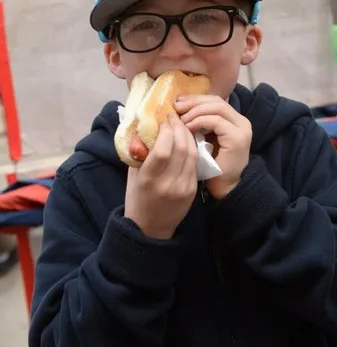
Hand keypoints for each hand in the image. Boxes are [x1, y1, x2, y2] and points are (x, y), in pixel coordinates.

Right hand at [124, 114, 197, 239]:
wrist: (149, 229)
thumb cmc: (136, 197)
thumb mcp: (133, 174)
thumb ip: (140, 151)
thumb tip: (147, 125)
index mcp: (149, 180)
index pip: (163, 149)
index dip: (166, 130)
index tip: (163, 119)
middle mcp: (168, 184)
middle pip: (181, 148)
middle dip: (179, 127)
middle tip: (174, 116)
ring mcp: (183, 188)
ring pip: (192, 153)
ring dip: (187, 135)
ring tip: (181, 124)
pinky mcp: (192, 190)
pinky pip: (195, 163)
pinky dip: (192, 148)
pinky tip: (187, 140)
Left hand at [176, 95, 251, 198]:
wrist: (224, 189)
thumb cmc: (210, 166)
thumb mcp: (203, 139)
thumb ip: (198, 123)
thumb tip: (177, 107)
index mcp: (234, 120)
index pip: (214, 100)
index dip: (195, 99)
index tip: (177, 102)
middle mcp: (241, 121)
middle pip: (216, 100)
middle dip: (194, 102)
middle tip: (176, 107)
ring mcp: (241, 129)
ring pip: (216, 107)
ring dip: (195, 111)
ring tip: (180, 119)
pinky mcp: (237, 138)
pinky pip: (216, 121)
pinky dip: (199, 121)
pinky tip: (188, 127)